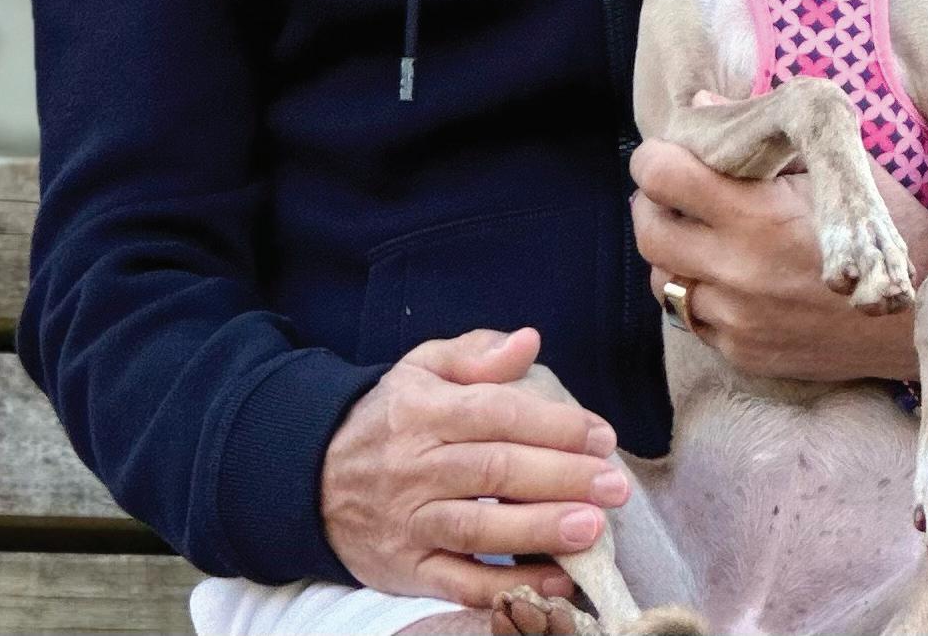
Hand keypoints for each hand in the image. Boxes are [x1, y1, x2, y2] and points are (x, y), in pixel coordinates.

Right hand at [321, 327, 628, 605]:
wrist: (314, 478)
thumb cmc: (391, 417)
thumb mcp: (423, 368)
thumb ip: (478, 354)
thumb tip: (529, 341)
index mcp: (423, 410)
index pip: (495, 413)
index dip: (552, 425)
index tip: (600, 435)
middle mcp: (414, 466)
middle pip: (493, 471)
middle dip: (560, 478)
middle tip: (614, 484)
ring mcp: (409, 522)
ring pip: (478, 529)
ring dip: (539, 530)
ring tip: (593, 529)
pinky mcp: (406, 569)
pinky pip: (460, 583)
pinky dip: (508, 587)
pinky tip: (555, 580)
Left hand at [630, 114, 927, 381]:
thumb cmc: (892, 227)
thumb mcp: (836, 165)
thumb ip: (763, 131)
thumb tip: (702, 102)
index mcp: (755, 215)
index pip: (661, 175)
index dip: (656, 157)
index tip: (669, 153)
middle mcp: (736, 272)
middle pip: (648, 231)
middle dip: (654, 204)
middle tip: (677, 191)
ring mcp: (739, 320)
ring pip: (663, 282)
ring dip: (675, 253)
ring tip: (704, 234)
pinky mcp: (746, 354)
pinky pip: (694, 320)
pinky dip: (701, 294)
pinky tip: (732, 275)